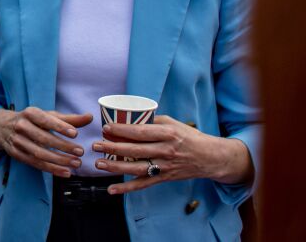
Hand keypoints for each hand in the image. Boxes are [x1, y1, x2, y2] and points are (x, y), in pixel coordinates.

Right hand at [0, 106, 90, 177]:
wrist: (1, 127)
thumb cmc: (31, 120)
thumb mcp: (46, 115)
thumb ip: (68, 119)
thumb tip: (90, 117)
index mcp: (30, 113)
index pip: (45, 120)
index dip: (60, 127)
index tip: (75, 133)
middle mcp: (21, 126)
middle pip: (43, 138)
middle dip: (63, 146)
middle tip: (80, 151)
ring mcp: (17, 141)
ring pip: (39, 153)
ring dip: (59, 160)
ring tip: (76, 163)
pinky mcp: (16, 154)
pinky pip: (35, 164)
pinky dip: (51, 169)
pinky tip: (65, 172)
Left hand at [92, 115, 253, 193]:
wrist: (210, 158)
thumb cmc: (189, 137)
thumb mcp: (173, 123)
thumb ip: (152, 120)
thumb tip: (129, 115)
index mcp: (167, 134)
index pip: (140, 132)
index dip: (122, 130)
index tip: (106, 127)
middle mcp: (165, 151)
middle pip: (134, 150)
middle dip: (112, 147)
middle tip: (96, 145)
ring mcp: (164, 167)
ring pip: (136, 168)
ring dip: (115, 167)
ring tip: (99, 163)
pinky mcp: (164, 178)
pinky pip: (143, 184)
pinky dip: (127, 188)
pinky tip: (112, 190)